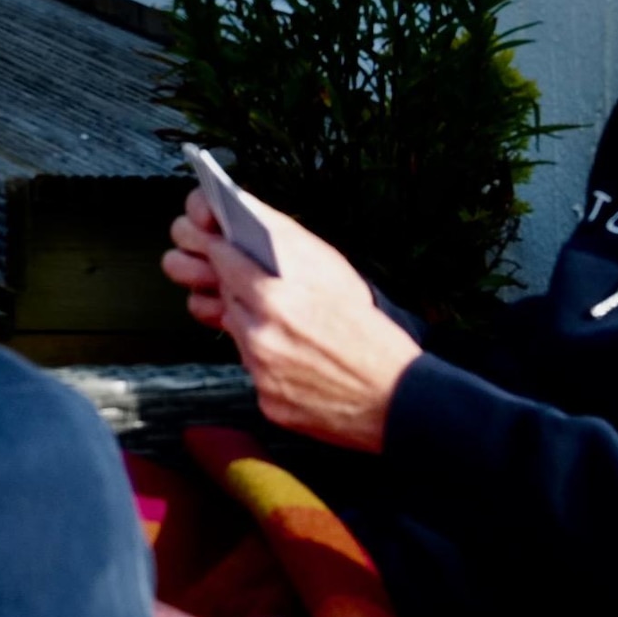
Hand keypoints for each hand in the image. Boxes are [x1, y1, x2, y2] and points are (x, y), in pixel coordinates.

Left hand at [163, 181, 423, 451]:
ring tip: (290, 325)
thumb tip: (245, 216)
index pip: (221, 259)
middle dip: (238, 290)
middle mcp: (259, 333)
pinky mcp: (266, 400)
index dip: (222, 250)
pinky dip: (272, 363)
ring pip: (239, 336)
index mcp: (273, 295)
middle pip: (224, 297)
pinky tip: (301, 359)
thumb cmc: (370, 329)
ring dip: (255, 327)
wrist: (397, 396)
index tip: (221, 245)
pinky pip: (256, 372)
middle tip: (260, 286)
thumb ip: (284, 243)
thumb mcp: (333, 271)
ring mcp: (260, 369)